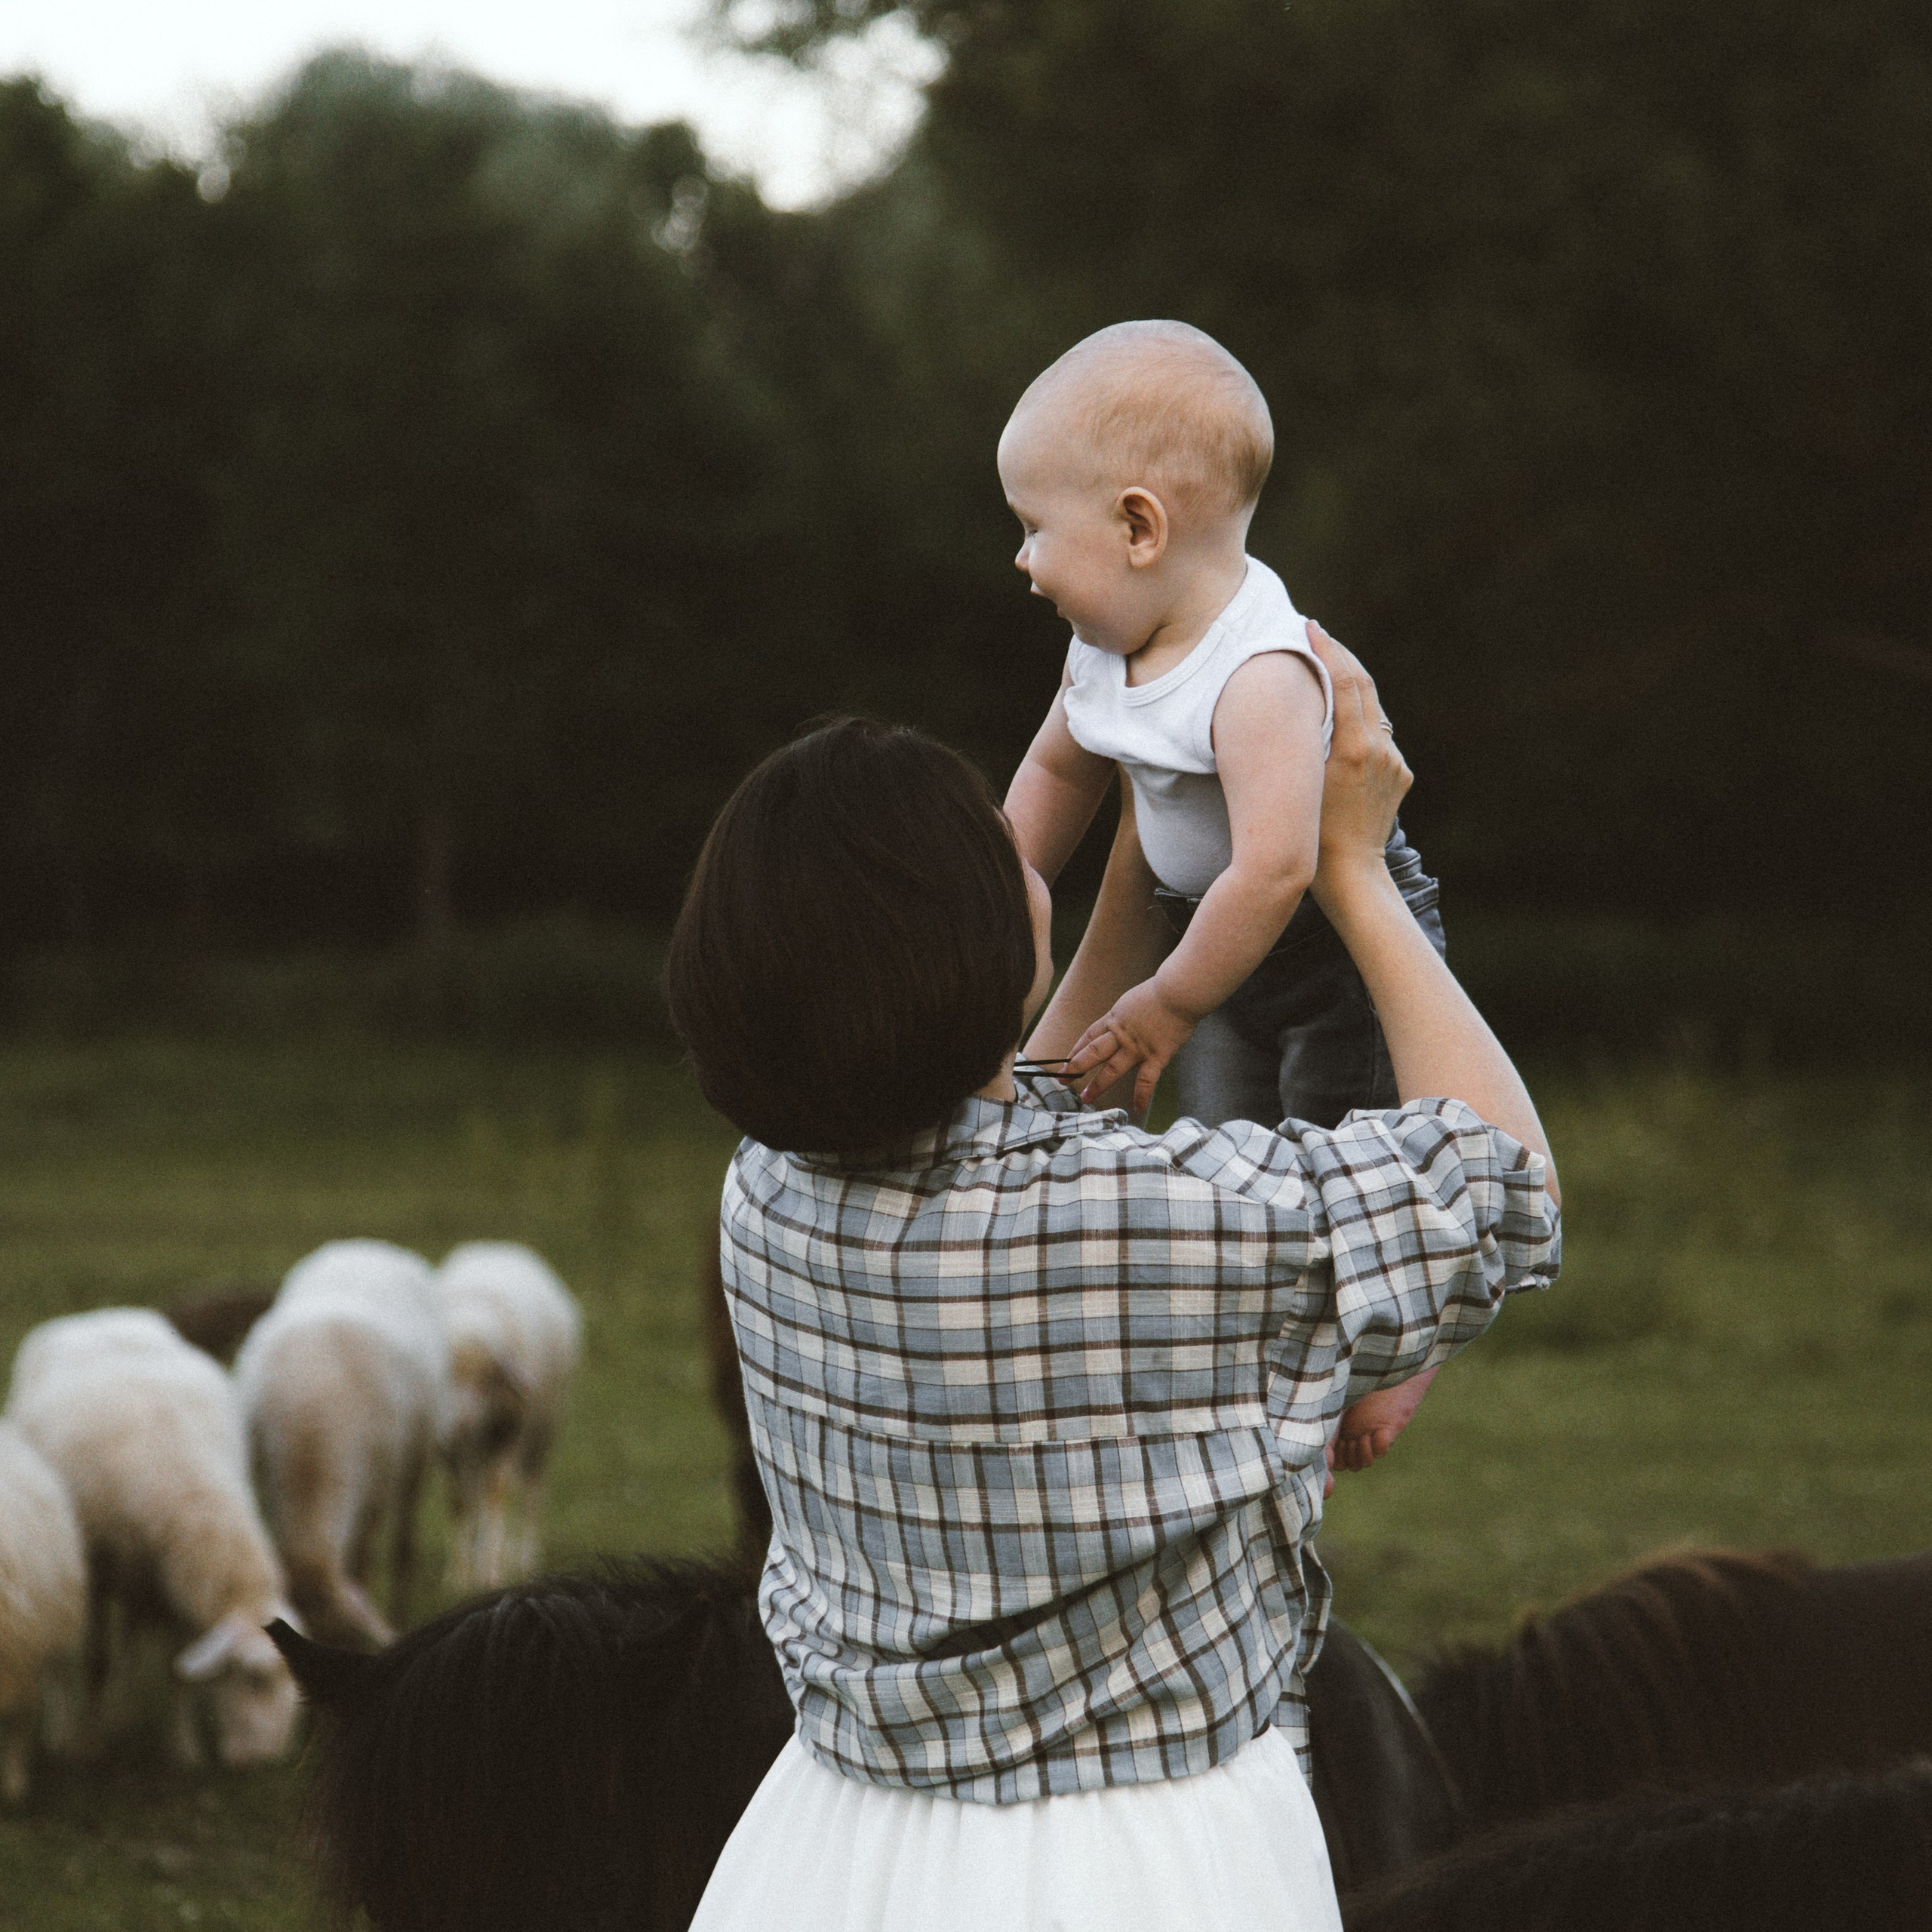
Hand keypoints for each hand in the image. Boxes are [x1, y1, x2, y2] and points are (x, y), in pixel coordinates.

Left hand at [1061, 978, 1197, 1113]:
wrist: (1178, 991)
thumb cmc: (1163, 991)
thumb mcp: (1135, 999)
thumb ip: (1129, 1015)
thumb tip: (1129, 1024)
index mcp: (1116, 1017)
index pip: (1090, 1035)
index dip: (1076, 1049)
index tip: (1066, 1060)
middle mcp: (1121, 1034)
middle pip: (1093, 1053)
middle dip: (1076, 1067)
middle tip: (1063, 1079)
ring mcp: (1137, 1047)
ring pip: (1111, 1069)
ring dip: (1097, 1085)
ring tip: (1086, 1098)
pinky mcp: (1156, 1056)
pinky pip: (1146, 1081)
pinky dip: (1141, 1096)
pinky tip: (1137, 1108)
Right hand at [1304, 621, 1412, 909]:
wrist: (1352, 875)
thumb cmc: (1312, 836)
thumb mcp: (1303, 783)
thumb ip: (1310, 738)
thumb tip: (1306, 698)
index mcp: (1354, 746)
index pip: (1343, 682)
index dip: (1327, 650)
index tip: (1310, 627)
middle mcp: (1380, 748)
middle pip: (1363, 686)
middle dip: (1340, 657)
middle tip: (1317, 634)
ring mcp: (1395, 762)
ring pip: (1372, 711)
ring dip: (1351, 688)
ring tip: (1326, 671)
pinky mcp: (1401, 775)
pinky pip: (1379, 739)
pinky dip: (1361, 723)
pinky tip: (1342, 722)